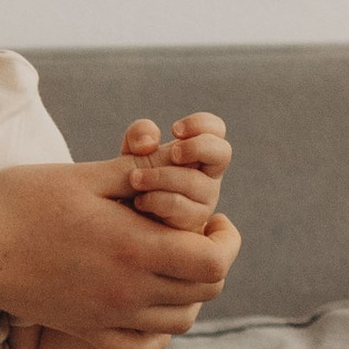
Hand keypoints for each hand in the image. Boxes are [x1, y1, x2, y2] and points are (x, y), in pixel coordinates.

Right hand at [0, 156, 240, 348]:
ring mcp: (108, 316)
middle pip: (206, 291)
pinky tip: (149, 303)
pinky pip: (143, 346)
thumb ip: (140, 174)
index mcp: (133, 247)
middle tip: (195, 234)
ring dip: (190, 292)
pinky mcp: (88, 330)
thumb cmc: (22, 201)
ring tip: (173, 263)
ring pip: (181, 320)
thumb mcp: (85, 175)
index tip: (213, 219)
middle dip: (213, 260)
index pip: (214, 260)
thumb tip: (183, 164)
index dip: (226, 238)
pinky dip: (159, 330)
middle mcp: (128, 290)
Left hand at [115, 114, 231, 232]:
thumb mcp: (132, 152)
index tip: (173, 130)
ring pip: (195, 182)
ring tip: (134, 178)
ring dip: (160, 176)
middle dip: (197, 147)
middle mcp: (208, 177)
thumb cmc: (134, 181)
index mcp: (199, 154)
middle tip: (172, 153)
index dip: (201, 124)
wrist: (125, 222)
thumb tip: (150, 142)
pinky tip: (138, 202)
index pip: (216, 130)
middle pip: (223, 152)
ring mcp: (204, 202)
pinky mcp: (193, 224)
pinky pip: (179, 207)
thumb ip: (139, 135)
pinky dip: (154, 200)